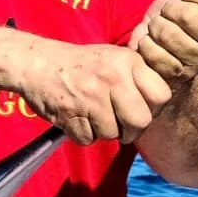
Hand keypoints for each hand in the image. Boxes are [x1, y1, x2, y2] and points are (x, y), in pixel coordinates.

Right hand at [12, 38, 175, 145]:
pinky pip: (87, 139)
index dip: (153, 109)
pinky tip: (79, 121)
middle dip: (132, 130)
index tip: (141, 109)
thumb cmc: (81, 64)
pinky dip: (84, 135)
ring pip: (112, 133)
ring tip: (95, 118)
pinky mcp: (69, 113)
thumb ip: (139, 75)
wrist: (36, 63)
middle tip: (123, 126)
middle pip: (140, 121)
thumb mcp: (114, 56)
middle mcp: (111, 77)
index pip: (161, 96)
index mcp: (127, 61)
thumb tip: (160, 104)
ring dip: (105, 132)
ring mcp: (89, 97)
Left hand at [132, 0, 197, 92]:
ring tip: (160, 27)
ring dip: (156, 26)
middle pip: (188, 15)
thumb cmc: (180, 9)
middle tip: (169, 14)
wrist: (160, 38)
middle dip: (170, 9)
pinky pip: (154, 52)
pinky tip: (153, 43)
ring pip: (168, 34)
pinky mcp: (179, 74)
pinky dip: (146, 43)